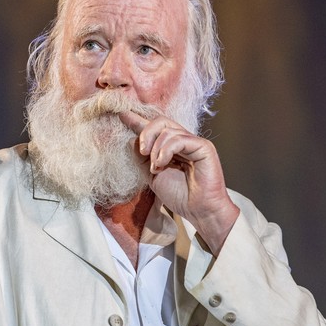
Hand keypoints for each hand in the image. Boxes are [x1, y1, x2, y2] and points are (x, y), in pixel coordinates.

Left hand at [119, 110, 239, 255]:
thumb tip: (131, 140)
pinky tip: (162, 164)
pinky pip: (179, 139)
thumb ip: (142, 158)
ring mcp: (193, 142)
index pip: (153, 128)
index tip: (121, 114)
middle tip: (142, 151)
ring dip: (156, 149)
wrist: (198, 211)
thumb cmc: (180, 196)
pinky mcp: (203, 147)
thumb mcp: (152, 176)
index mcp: (171, 147)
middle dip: (145, 133)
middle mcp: (182, 141)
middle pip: (160, 122)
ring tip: (155, 167)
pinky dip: (166, 150)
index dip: (137, 120)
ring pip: (168, 130)